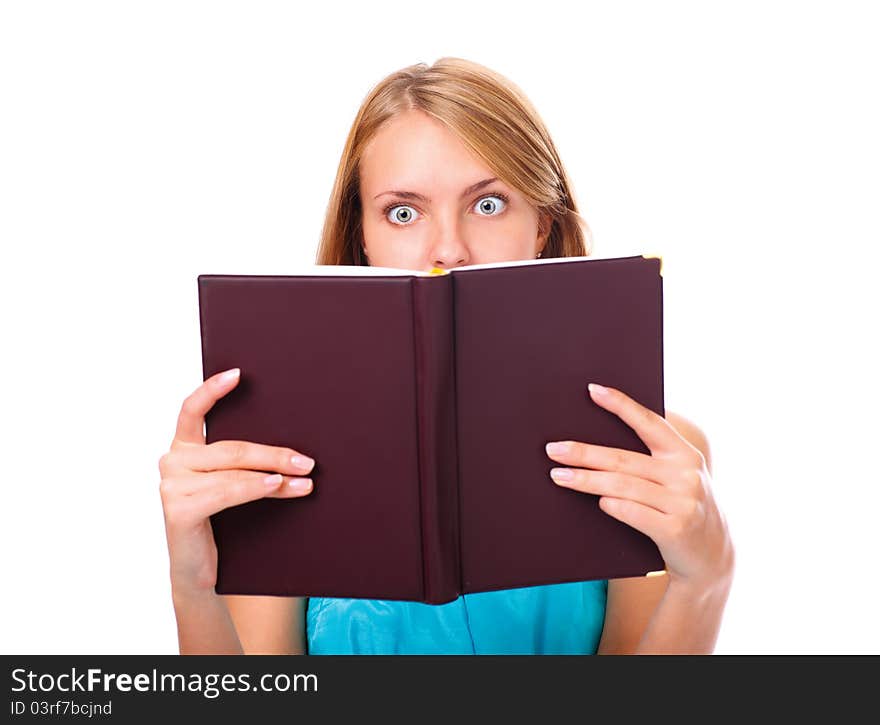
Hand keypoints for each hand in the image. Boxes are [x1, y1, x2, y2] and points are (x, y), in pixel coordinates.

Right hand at [158, 368, 316, 595]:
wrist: (202, 574)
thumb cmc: (222, 524)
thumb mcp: (233, 485)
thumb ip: (245, 464)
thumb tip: (295, 452)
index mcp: (184, 448)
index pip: (192, 410)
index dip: (213, 390)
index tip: (239, 374)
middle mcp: (172, 461)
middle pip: (232, 448)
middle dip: (274, 453)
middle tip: (307, 460)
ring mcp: (172, 485)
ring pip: (234, 470)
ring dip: (275, 474)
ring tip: (304, 478)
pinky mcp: (178, 509)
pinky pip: (227, 491)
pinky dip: (255, 487)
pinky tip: (277, 485)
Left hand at [545, 383, 732, 590]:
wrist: (713, 557)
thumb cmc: (683, 509)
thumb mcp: (680, 478)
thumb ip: (655, 459)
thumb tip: (601, 440)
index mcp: (685, 455)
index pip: (649, 423)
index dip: (621, 405)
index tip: (593, 390)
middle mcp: (686, 475)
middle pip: (623, 459)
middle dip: (584, 453)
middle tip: (554, 449)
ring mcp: (683, 503)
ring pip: (622, 486)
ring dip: (585, 480)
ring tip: (559, 476)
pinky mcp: (675, 530)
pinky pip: (632, 512)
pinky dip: (612, 505)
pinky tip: (597, 501)